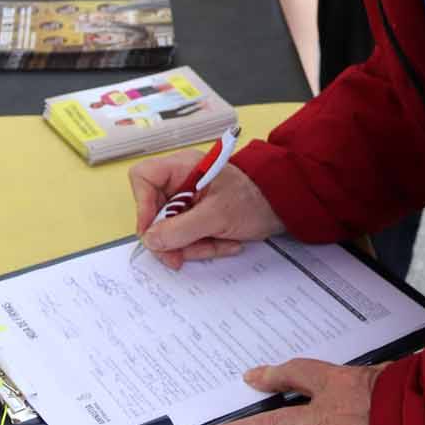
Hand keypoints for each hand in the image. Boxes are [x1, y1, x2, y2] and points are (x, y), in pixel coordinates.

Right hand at [130, 151, 283, 268]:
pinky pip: (186, 237)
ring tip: (219, 244)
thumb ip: (181, 229)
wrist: (282, 208)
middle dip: (172, 238)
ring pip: (170, 230)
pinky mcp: (197, 217)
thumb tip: (150, 240)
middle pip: (154, 212)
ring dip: (192, 245)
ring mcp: (189, 200)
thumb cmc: (253, 201)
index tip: (153, 231)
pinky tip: (225, 243)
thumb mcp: (216, 216)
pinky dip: (203, 245)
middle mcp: (181, 181)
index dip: (142, 204)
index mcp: (183, 167)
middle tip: (181, 257)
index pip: (143, 177)